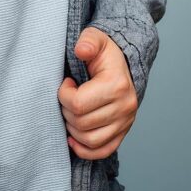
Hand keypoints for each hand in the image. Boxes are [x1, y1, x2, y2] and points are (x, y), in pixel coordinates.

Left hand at [57, 26, 137, 159]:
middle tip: (68, 97)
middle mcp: (124, 107)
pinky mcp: (123, 133)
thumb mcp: (96, 39)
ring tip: (72, 111)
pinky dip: (85, 149)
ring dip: (73, 128)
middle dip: (67, 110)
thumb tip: (81, 50)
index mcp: (116, 85)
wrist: (123, 64)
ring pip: (90, 140)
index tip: (67, 82)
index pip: (79, 103)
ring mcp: (125, 122)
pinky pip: (103, 151)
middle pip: (82, 123)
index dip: (64, 95)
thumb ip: (88, 41)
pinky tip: (74, 138)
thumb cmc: (105, 53)